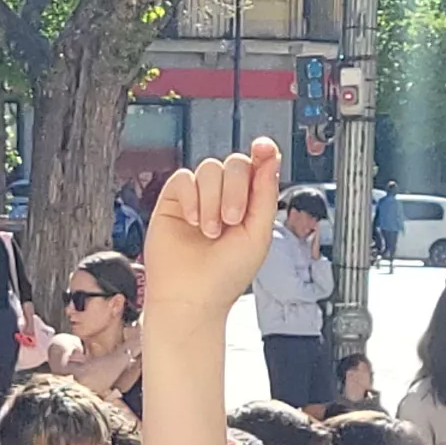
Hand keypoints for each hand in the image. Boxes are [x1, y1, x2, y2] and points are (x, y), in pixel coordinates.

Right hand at [138, 139, 283, 333]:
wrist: (192, 297)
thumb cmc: (225, 275)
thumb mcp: (258, 234)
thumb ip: (265, 193)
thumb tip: (270, 156)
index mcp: (249, 204)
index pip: (257, 168)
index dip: (262, 153)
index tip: (263, 148)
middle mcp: (224, 197)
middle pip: (234, 163)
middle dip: (235, 190)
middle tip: (232, 220)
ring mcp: (199, 197)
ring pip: (209, 169)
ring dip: (212, 200)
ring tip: (209, 230)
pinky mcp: (174, 200)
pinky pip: (184, 178)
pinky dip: (191, 198)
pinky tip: (193, 222)